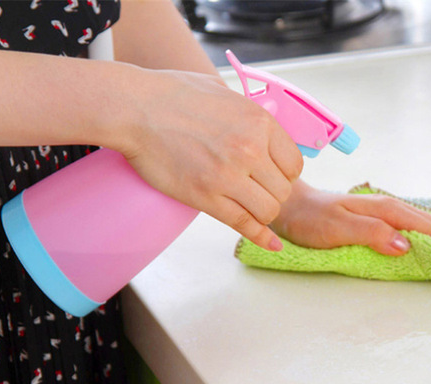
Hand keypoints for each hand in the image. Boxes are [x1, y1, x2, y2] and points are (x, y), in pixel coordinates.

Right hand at [115, 68, 302, 250]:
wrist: (135, 109)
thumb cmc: (174, 95)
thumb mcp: (223, 92)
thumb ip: (246, 113)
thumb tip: (261, 130)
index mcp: (259, 122)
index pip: (294, 164)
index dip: (286, 174)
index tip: (273, 177)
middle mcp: (250, 150)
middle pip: (283, 191)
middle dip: (273, 194)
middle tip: (257, 192)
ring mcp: (228, 175)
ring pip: (268, 211)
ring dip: (262, 213)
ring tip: (249, 206)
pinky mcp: (205, 197)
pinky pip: (243, 224)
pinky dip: (259, 237)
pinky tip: (271, 245)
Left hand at [271, 180, 430, 255]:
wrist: (291, 207)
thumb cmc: (310, 218)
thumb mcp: (337, 227)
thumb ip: (370, 233)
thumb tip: (406, 245)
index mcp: (383, 210)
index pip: (426, 227)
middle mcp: (386, 209)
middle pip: (429, 224)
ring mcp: (381, 215)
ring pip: (420, 225)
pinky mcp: (374, 222)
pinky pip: (407, 228)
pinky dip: (424, 236)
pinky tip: (429, 242)